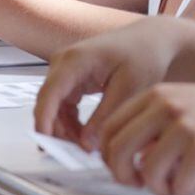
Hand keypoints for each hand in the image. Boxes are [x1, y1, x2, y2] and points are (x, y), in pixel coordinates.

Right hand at [35, 17, 186, 149]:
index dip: (44, 121)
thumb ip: (105, 116)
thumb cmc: (143, 54)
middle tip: (78, 154)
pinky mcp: (72, 78)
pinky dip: (71, 123)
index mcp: (76, 59)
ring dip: (65, 130)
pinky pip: (62, 105)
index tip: (47, 146)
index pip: (49, 94)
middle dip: (58, 132)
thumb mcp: (129, 88)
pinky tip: (85, 136)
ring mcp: (66, 70)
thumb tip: (86, 143)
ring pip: (53, 108)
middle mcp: (64, 62)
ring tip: (86, 148)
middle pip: (48, 103)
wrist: (150, 39)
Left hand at [98, 83, 194, 194]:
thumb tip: (123, 157)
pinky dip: (183, 191)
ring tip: (173, 185)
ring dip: (158, 188)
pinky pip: (178, 184)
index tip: (120, 167)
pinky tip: (194, 183)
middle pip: (117, 149)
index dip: (107, 156)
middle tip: (138, 183)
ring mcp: (186, 125)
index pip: (109, 127)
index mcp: (156, 95)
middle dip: (123, 176)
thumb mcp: (180, 106)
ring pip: (147, 171)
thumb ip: (151, 125)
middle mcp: (167, 105)